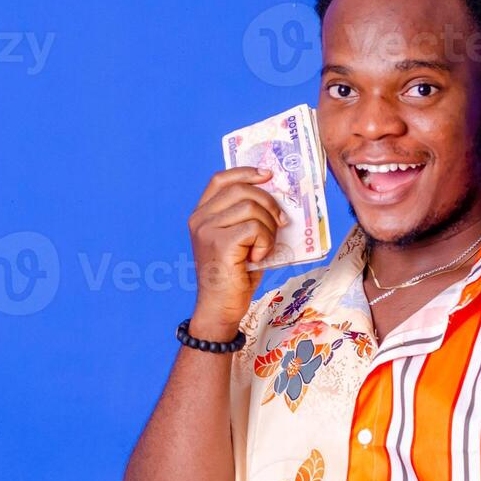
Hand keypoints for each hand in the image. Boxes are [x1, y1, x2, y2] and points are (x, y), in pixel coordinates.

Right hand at [187, 167, 287, 339]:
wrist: (220, 308)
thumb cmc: (234, 275)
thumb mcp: (239, 239)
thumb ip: (247, 216)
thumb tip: (276, 197)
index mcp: (201, 214)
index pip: (221, 179)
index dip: (246, 172)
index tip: (268, 175)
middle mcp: (200, 219)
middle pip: (242, 190)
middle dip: (268, 203)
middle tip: (280, 223)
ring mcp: (207, 230)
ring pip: (251, 208)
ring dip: (268, 227)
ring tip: (265, 247)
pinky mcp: (219, 244)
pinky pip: (254, 228)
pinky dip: (265, 241)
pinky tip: (259, 257)